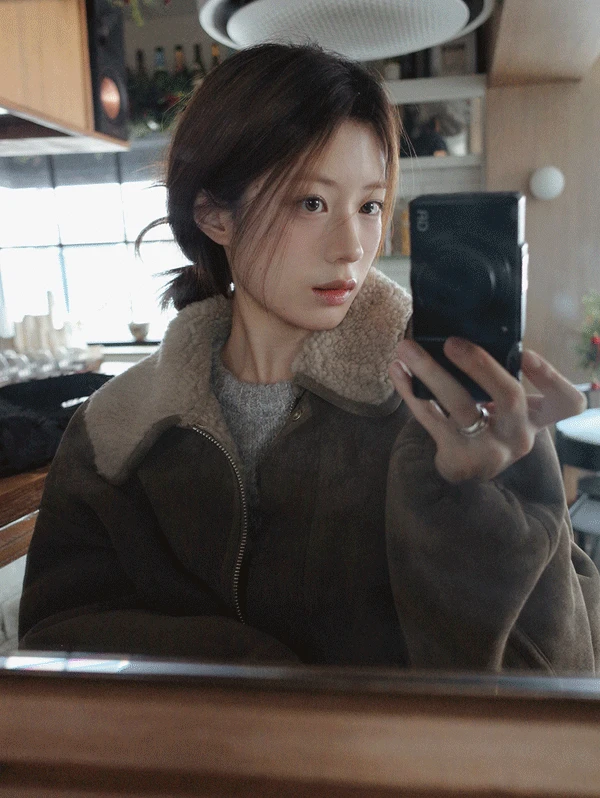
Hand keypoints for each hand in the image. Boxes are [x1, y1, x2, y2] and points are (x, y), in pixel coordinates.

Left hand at [388, 337, 586, 483]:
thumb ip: (497, 381)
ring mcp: (489, 451)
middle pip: (511, 397)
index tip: (525, 353)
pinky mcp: (457, 458)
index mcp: (535, 419)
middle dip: (480, 364)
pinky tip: (397, 370)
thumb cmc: (484, 427)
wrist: (464, 472)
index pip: (564, 402)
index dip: (550, 376)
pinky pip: (430, 418)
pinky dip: (411, 391)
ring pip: (461, 406)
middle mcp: (518, 437)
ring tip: (407, 348)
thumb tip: (462, 330)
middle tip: (450, 341)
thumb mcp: (503, 411)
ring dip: (431, 372)